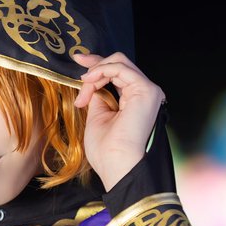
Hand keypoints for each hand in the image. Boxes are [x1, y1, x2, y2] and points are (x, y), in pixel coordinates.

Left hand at [70, 51, 164, 190]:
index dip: (98, 64)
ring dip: (95, 74)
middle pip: (119, 63)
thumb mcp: (97, 115)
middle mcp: (144, 93)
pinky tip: (90, 83)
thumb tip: (90, 81)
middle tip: (78, 72)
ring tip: (83, 93)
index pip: (117, 73)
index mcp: (134, 99)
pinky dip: (102, 71)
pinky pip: (121, 68)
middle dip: (95, 64)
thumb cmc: (106, 150)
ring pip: (119, 62)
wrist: (116, 164)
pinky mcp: (147, 90)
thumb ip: (98, 95)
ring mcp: (147, 91)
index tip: (78, 60)